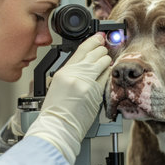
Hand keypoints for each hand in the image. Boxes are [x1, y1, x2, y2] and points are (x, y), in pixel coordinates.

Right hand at [25, 33, 110, 164]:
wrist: (57, 128)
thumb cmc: (55, 112)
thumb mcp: (57, 87)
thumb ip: (71, 74)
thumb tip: (85, 65)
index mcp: (63, 72)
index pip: (81, 50)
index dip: (93, 41)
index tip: (99, 37)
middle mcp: (74, 74)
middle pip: (95, 53)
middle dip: (102, 50)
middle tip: (104, 50)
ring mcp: (85, 83)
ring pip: (103, 62)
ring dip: (107, 61)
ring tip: (106, 62)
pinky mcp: (94, 93)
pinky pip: (107, 78)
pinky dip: (108, 75)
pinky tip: (108, 75)